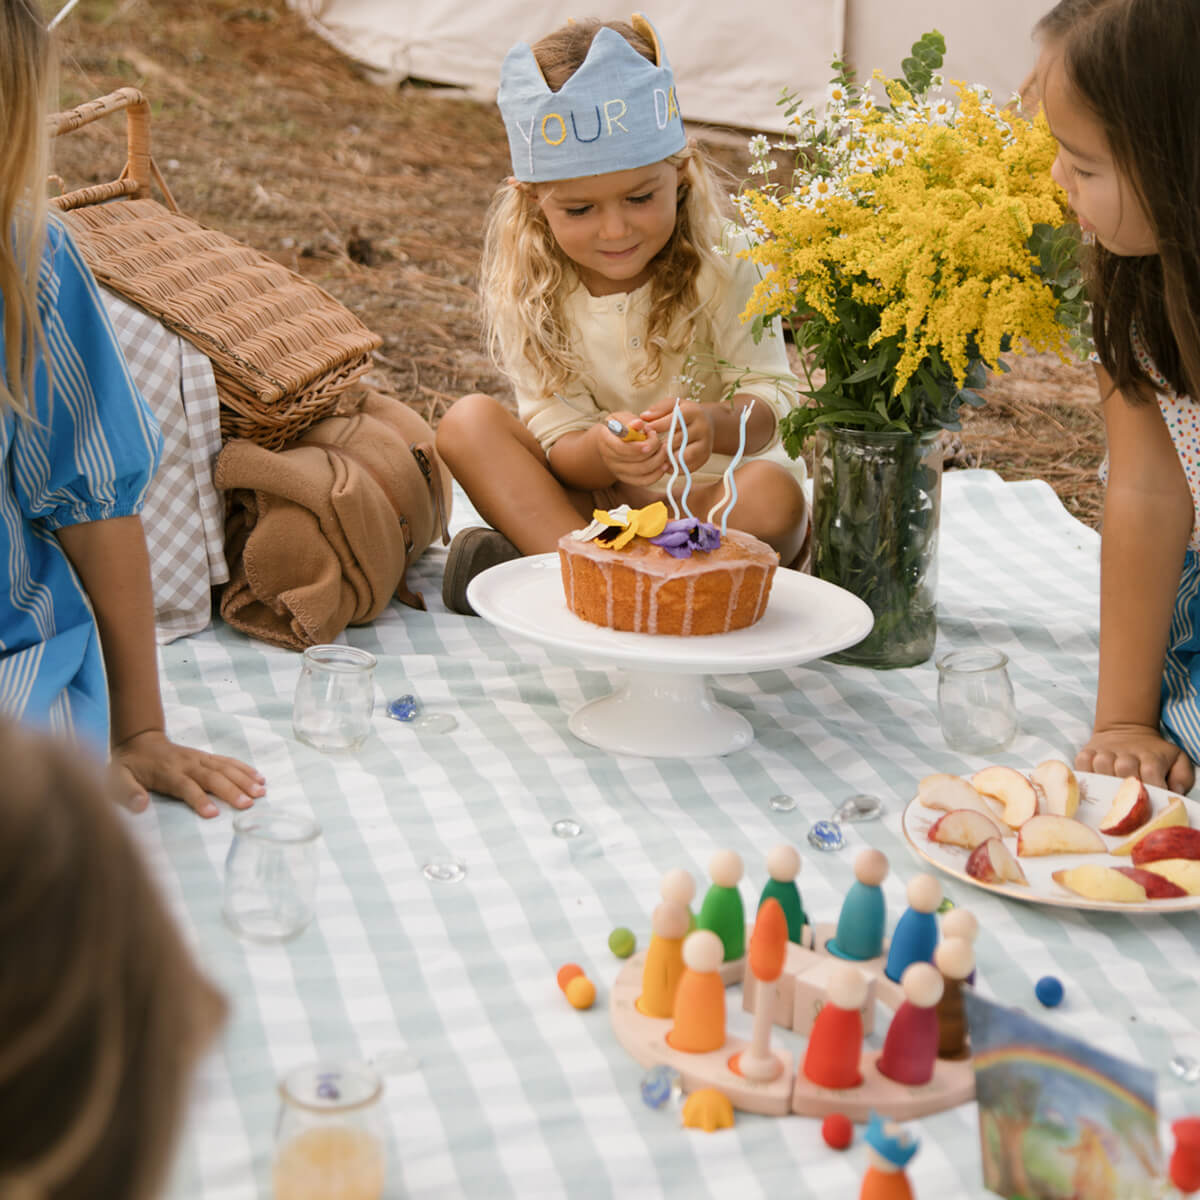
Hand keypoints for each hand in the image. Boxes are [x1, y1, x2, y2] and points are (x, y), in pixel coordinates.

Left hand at [113, 729, 265, 818]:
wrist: (139, 740)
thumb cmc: (129, 765)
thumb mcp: (117, 779)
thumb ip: (127, 792)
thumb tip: (139, 805)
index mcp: (167, 772)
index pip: (186, 786)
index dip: (199, 799)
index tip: (213, 814)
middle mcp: (188, 764)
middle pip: (213, 777)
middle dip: (232, 790)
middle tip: (249, 804)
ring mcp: (199, 758)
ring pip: (225, 768)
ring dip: (244, 779)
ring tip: (261, 792)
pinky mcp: (206, 756)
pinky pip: (228, 761)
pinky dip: (244, 769)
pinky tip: (259, 777)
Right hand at [595, 412, 666, 487]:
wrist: (612, 441)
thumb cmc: (620, 425)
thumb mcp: (621, 418)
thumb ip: (629, 421)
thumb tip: (639, 424)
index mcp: (605, 440)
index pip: (620, 448)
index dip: (637, 446)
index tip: (652, 436)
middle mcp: (609, 459)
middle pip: (634, 461)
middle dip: (653, 450)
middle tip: (661, 440)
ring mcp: (617, 471)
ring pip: (641, 471)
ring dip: (658, 461)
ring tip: (665, 450)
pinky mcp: (627, 479)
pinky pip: (643, 481)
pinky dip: (657, 474)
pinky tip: (665, 465)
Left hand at [639, 399, 714, 474]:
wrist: (707, 424)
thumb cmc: (683, 414)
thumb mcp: (673, 405)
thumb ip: (658, 409)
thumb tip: (644, 417)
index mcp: (694, 412)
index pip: (676, 419)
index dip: (660, 425)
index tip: (646, 429)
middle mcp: (703, 428)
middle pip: (680, 439)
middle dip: (662, 444)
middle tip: (649, 447)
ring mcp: (705, 444)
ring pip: (684, 455)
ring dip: (668, 458)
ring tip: (657, 456)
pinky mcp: (704, 457)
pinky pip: (687, 467)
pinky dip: (674, 467)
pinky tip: (665, 463)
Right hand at [1075, 724, 1194, 793]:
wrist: (1127, 729)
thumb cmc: (1154, 753)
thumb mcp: (1178, 760)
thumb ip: (1182, 777)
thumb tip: (1173, 791)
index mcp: (1151, 755)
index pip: (1151, 774)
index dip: (1152, 791)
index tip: (1152, 803)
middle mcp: (1127, 751)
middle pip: (1124, 770)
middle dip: (1128, 788)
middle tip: (1129, 802)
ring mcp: (1105, 750)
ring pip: (1101, 766)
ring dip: (1106, 781)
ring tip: (1110, 794)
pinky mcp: (1088, 751)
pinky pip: (1081, 764)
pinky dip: (1085, 774)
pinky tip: (1094, 783)